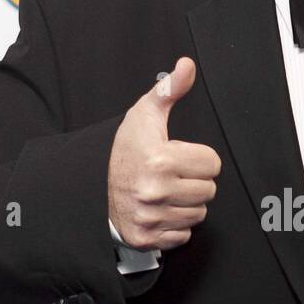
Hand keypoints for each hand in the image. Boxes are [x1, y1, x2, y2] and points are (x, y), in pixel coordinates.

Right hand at [108, 56, 220, 250]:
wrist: (89, 184)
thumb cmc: (122, 149)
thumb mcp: (144, 115)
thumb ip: (169, 90)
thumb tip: (187, 66)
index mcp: (160, 160)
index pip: (213, 164)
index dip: (199, 157)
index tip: (180, 156)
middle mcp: (155, 192)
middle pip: (209, 191)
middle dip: (194, 180)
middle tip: (172, 174)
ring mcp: (151, 218)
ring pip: (198, 214)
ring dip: (187, 203)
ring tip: (166, 191)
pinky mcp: (147, 238)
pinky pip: (183, 235)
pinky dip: (174, 225)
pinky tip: (160, 210)